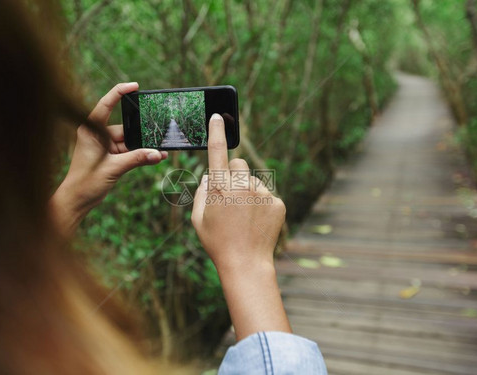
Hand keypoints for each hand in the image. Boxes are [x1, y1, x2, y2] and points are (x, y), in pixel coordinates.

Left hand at [51, 82, 167, 233]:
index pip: (106, 105)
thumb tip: (157, 154)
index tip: (135, 86)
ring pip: (130, 142)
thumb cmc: (85, 183)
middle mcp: (97, 135)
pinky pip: (129, 152)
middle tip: (158, 133)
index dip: (120, 92)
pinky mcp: (111, 157)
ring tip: (160, 151)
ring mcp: (105, 146)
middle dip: (141, 133)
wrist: (76, 201)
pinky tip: (155, 157)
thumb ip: (137, 159)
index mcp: (91, 130)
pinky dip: (140, 155)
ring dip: (143, 148)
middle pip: (125, 128)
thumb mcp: (113, 169)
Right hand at [191, 114, 289, 339]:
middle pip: (239, 164)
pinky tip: (256, 222)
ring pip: (254, 180)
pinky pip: (267, 194)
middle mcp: (242, 186)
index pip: (217, 152)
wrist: (246, 264)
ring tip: (245, 217)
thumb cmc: (217, 243)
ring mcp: (262, 194)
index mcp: (220, 188)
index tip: (218, 117)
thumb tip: (211, 176)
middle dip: (234, 174)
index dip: (217, 132)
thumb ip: (202, 193)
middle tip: (231, 196)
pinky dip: (262, 204)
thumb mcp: (199, 220)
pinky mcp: (277, 202)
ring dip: (249, 191)